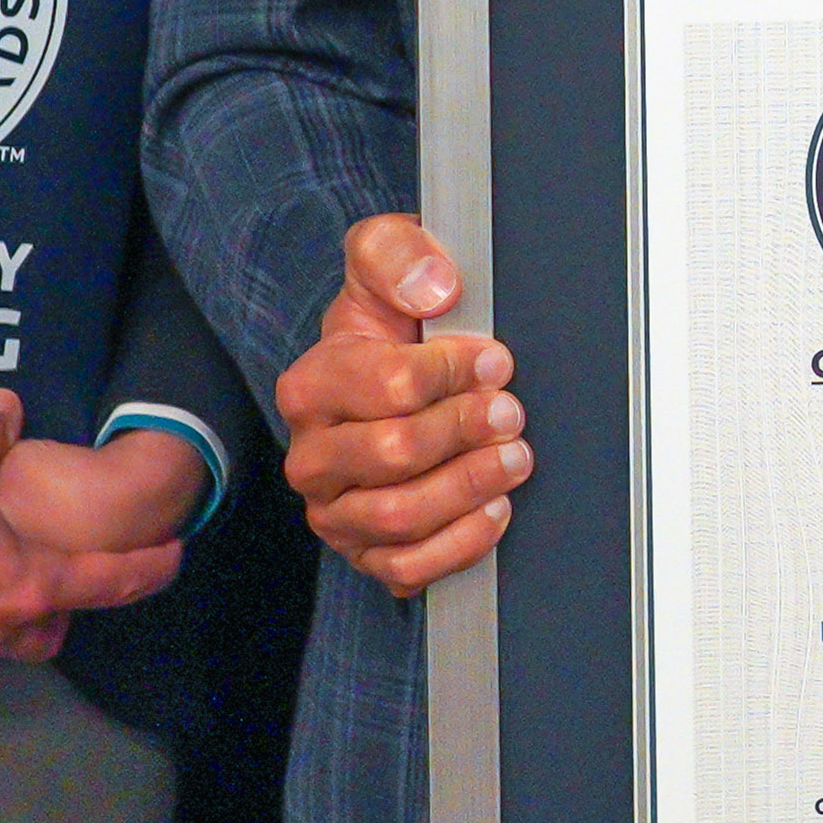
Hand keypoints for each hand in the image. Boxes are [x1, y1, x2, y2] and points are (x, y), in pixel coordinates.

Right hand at [274, 214, 526, 595]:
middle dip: (467, 430)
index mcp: (308, 387)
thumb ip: (398, 254)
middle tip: (510, 413)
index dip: (454, 373)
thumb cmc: (385, 328)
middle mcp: (310, 457)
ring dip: (471, 485)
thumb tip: (435, 288)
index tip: (493, 362)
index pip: (388, 386)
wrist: (384, 381)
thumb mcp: (384, 262)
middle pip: (396, 453)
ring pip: (402, 515)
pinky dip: (461, 543)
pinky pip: (408, 567)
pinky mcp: (364, 554)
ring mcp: (335, 512)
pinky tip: (494, 508)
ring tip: (514, 458)